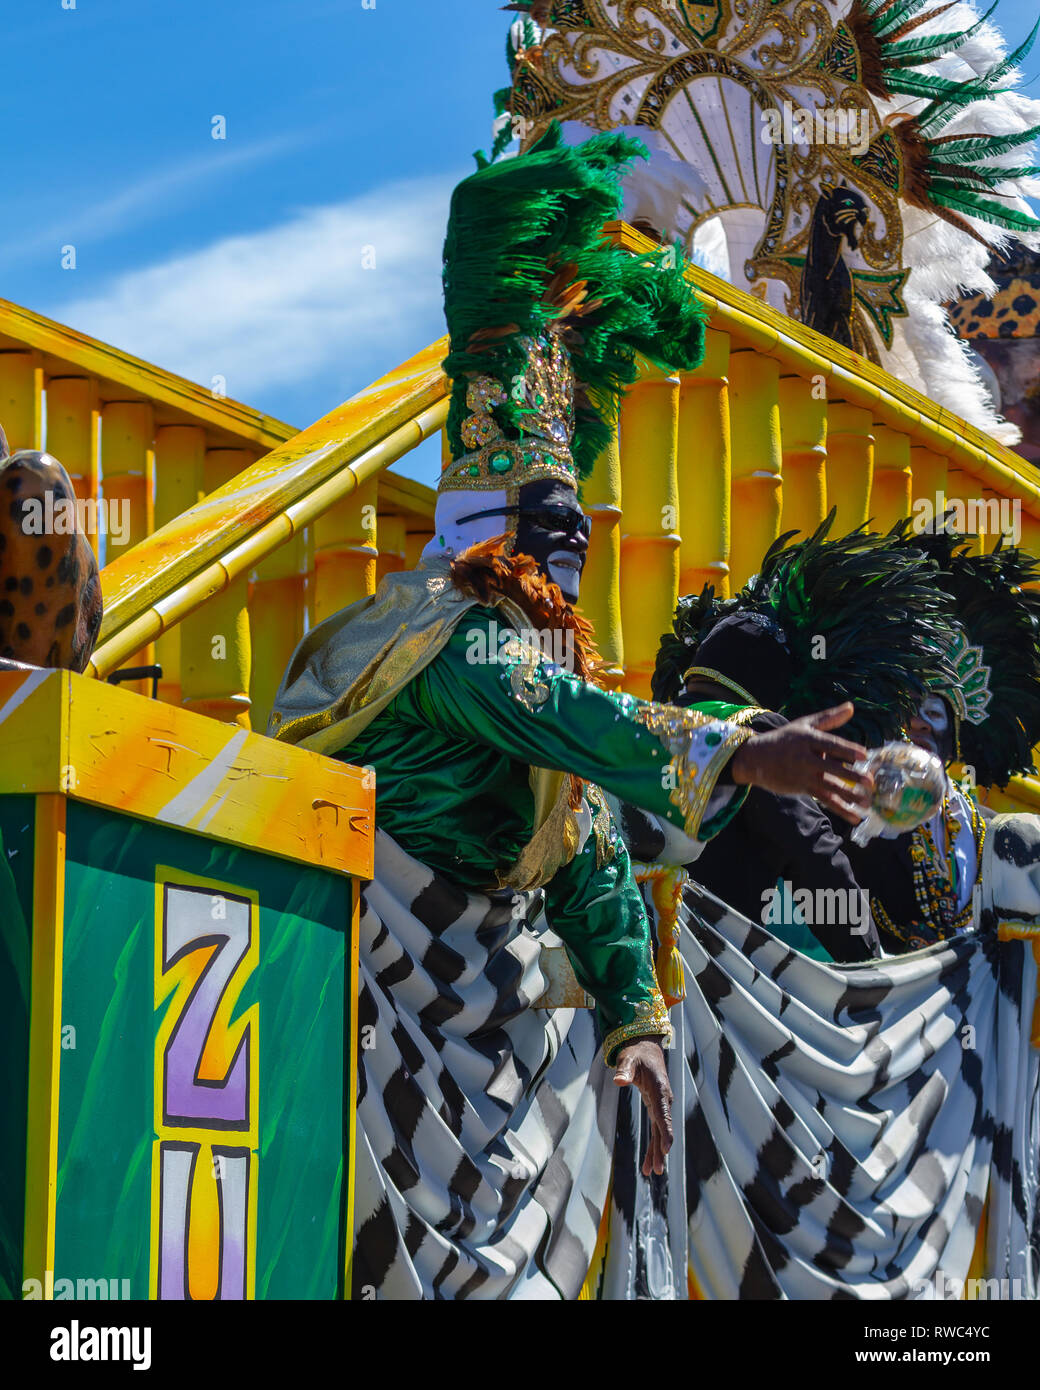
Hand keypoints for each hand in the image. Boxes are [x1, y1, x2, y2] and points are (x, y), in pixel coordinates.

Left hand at [614, 1038, 672, 1176]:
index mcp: (660, 1090)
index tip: (666, 1149)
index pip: (663, 1114)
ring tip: (652, 1172)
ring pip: (660, 1132)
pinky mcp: (655, 1107)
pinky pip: (656, 1129)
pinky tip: (648, 1161)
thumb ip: (625, 1070)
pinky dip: (654, 1144)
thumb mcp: (629, 1059)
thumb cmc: (637, 1053)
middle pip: (663, 1128)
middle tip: (657, 1169)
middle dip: (660, 1149)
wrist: (646, 1047)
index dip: (665, 1132)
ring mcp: (661, 1105)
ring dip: (657, 1151)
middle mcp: (664, 1100)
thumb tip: (618, 1080)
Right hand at [730, 703, 873, 824]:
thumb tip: (851, 707)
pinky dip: (840, 809)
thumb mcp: (804, 725)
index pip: (830, 744)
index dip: (847, 750)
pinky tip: (855, 817)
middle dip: (852, 776)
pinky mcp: (802, 788)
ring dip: (849, 796)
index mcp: (807, 739)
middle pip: (832, 768)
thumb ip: (829, 718)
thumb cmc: (784, 739)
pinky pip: (825, 800)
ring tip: (866, 803)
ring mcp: (803, 775)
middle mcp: (805, 758)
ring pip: (829, 787)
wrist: (755, 758)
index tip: (864, 755)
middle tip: (870, 782)